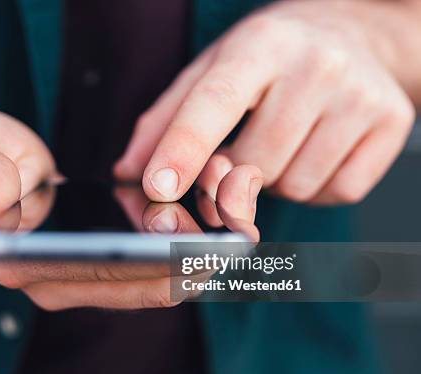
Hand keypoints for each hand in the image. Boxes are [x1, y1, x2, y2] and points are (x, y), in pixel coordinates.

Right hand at [0, 162, 260, 310]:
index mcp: (27, 266)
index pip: (110, 277)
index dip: (166, 259)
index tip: (212, 234)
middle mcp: (61, 284)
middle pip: (150, 286)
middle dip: (202, 249)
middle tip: (234, 197)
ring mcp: (85, 277)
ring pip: (165, 278)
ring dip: (205, 242)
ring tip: (229, 189)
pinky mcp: (104, 261)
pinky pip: (160, 260)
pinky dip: (192, 235)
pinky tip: (210, 197)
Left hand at [114, 0, 415, 204]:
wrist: (353, 36)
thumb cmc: (268, 59)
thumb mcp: (210, 70)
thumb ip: (165, 120)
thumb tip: (128, 174)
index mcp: (260, 45)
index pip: (215, 102)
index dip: (183, 150)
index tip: (156, 189)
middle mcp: (317, 65)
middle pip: (253, 164)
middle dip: (231, 176)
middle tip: (236, 152)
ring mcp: (361, 96)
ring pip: (293, 185)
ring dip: (274, 180)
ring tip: (281, 140)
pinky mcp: (391, 124)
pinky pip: (334, 192)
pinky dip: (314, 186)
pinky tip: (313, 149)